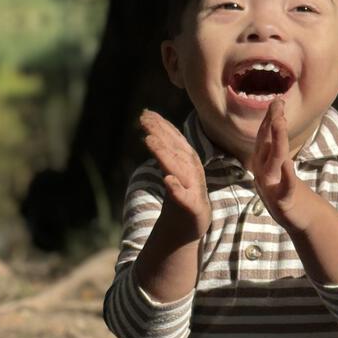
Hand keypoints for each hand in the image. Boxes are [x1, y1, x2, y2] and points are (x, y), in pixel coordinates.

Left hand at [140, 109, 210, 239]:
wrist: (191, 224)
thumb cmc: (180, 194)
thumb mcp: (173, 168)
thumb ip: (165, 149)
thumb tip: (150, 126)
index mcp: (187, 162)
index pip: (175, 140)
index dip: (162, 126)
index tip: (146, 113)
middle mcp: (192, 172)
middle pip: (176, 151)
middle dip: (161, 134)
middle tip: (144, 119)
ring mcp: (193, 190)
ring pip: (179, 170)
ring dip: (165, 155)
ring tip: (149, 140)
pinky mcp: (193, 208)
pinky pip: (185, 198)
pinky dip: (177, 189)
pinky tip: (168, 181)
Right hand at [251, 99, 310, 229]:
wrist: (299, 218)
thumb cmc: (289, 191)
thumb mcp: (278, 166)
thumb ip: (274, 146)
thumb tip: (276, 119)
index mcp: (263, 163)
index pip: (264, 137)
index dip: (268, 119)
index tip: (276, 100)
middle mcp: (264, 173)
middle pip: (266, 144)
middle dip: (271, 124)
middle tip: (277, 104)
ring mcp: (272, 186)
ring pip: (274, 161)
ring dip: (277, 141)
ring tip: (281, 123)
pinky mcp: (283, 201)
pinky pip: (285, 187)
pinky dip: (286, 176)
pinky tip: (289, 164)